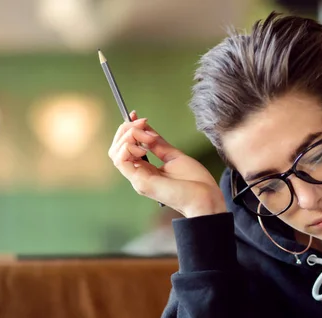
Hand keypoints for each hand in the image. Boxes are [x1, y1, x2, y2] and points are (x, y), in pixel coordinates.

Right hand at [108, 111, 226, 217]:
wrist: (205, 198)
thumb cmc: (195, 182)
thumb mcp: (174, 156)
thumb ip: (158, 144)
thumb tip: (146, 128)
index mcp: (147, 170)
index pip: (126, 148)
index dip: (128, 130)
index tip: (136, 115)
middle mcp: (139, 175)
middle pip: (117, 149)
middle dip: (126, 130)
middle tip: (142, 122)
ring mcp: (138, 179)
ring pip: (116, 153)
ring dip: (127, 136)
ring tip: (145, 134)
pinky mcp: (140, 182)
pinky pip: (121, 161)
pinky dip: (127, 147)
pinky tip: (143, 145)